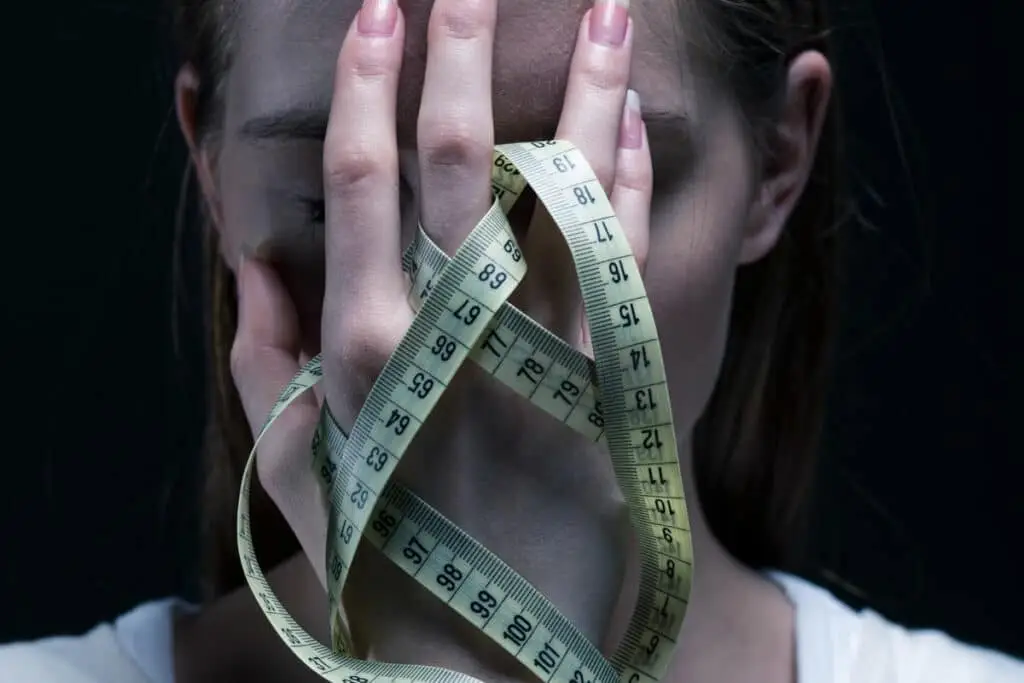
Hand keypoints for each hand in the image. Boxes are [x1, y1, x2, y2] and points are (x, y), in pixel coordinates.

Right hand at [230, 0, 652, 675]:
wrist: (496, 642)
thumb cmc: (387, 553)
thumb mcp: (294, 471)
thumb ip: (260, 362)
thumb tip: (254, 258)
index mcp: (361, 340)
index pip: (357, 171)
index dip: (368, 79)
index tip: (382, 8)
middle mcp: (448, 326)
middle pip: (452, 153)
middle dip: (461, 49)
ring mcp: (538, 346)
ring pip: (559, 184)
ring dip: (582, 83)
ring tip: (606, 6)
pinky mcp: (612, 375)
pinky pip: (624, 255)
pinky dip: (631, 179)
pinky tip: (636, 116)